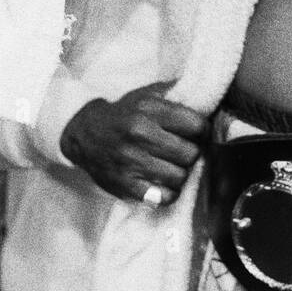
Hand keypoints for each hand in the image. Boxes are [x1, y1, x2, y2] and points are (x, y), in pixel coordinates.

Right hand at [59, 83, 208, 205]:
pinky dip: (168, 193)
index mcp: (149, 110)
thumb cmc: (123, 114)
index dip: (202, 131)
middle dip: (191, 153)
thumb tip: (206, 93)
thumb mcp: (145, 94)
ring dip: (180, 173)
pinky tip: (164, 184)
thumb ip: (175, 92)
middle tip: (184, 151)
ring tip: (173, 167)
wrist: (85, 134)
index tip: (198, 133)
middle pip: (190, 153)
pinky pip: (163, 197)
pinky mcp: (125, 185)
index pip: (196, 125)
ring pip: (179, 177)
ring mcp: (132, 162)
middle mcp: (140, 134)